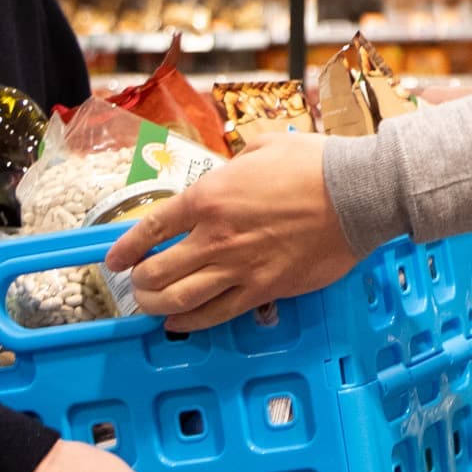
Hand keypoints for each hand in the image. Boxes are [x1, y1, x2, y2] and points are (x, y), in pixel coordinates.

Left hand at [102, 131, 362, 331]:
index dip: (126, 249)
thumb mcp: (261, 147)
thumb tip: (225, 177)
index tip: (115, 260)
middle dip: (140, 282)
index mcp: (209, 197)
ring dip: (156, 306)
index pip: (150, 229)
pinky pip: (216, 315)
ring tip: (151, 306)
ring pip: (179, 300)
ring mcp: (238, 268)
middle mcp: (215, 237)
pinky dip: (190, 323)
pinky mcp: (264, 291)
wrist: (355, 195)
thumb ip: (233, 165)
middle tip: (138, 283)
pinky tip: (178, 324)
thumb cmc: (313, 165)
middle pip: (157, 273)